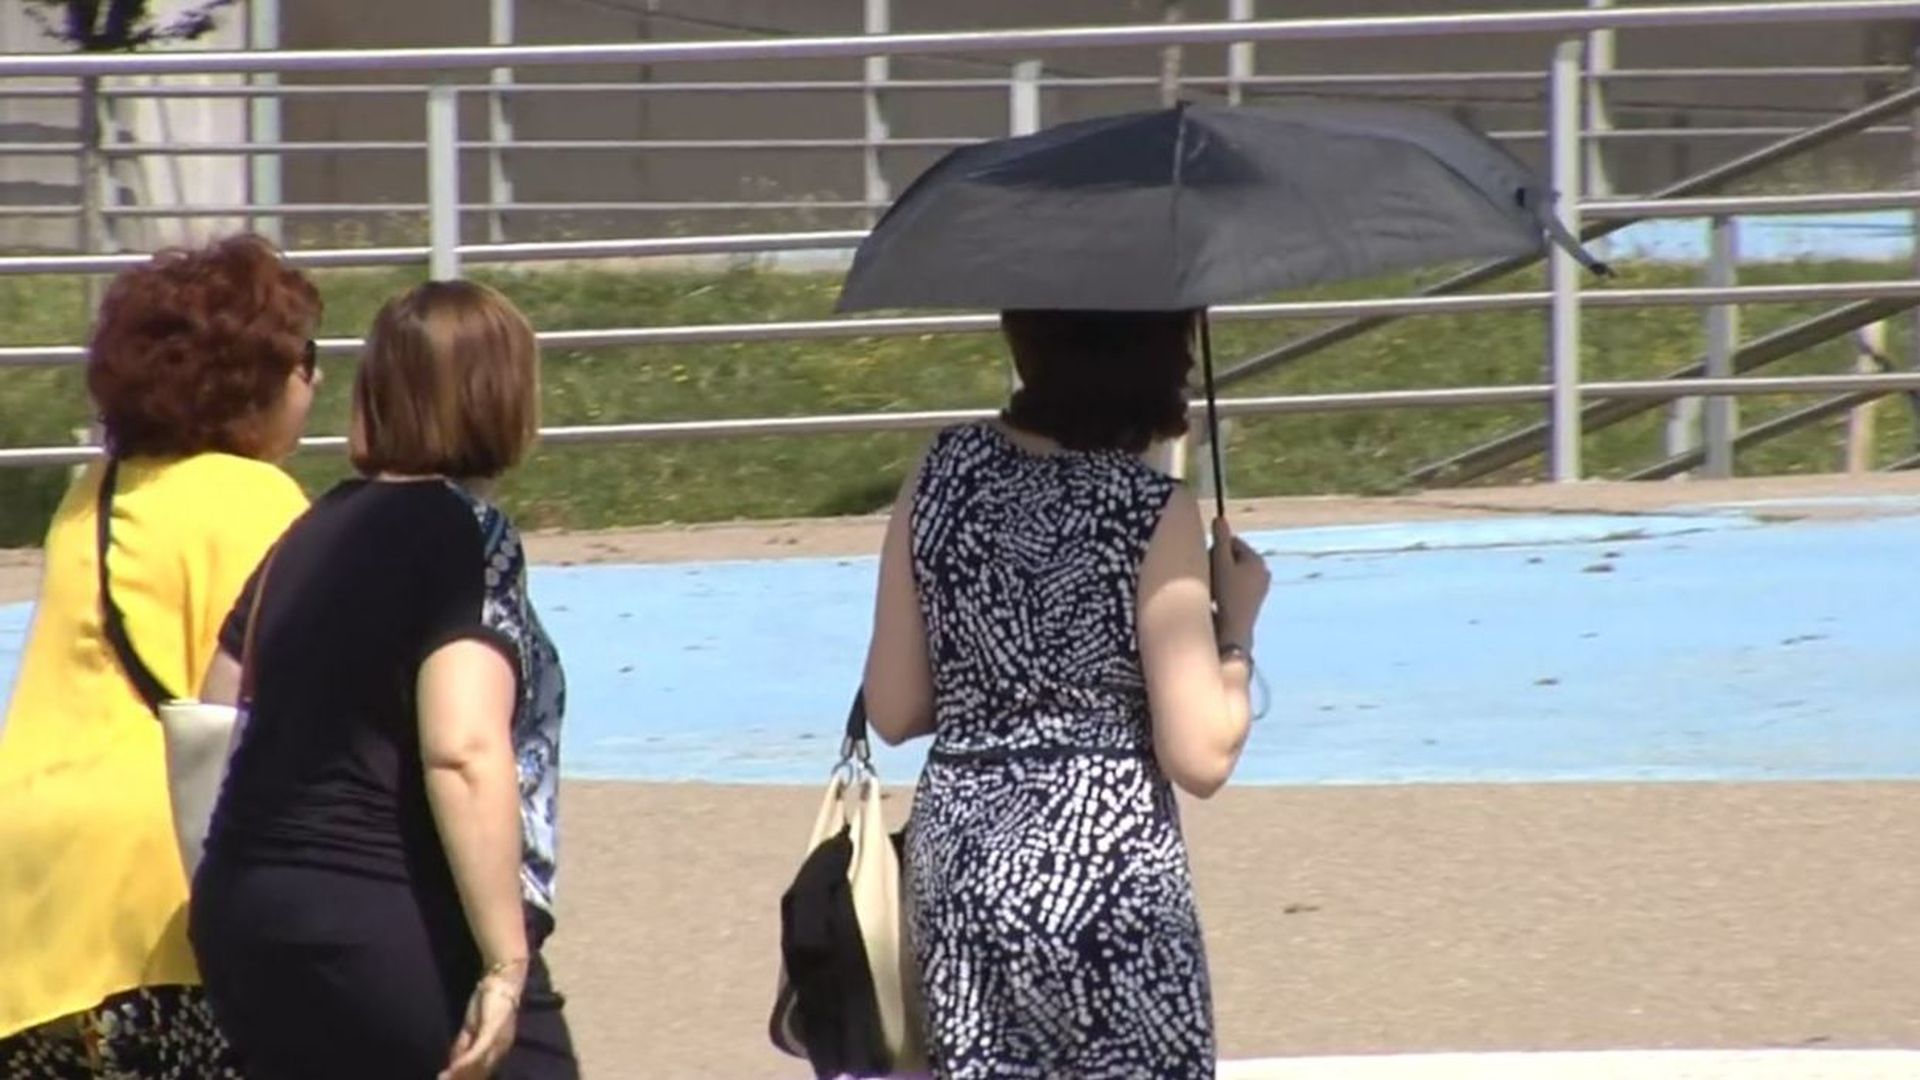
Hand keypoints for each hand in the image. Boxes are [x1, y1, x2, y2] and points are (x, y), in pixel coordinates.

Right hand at [439, 974, 520, 1079]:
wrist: (501, 978)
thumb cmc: (488, 1001)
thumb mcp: (472, 1028)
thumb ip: (464, 1045)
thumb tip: (453, 1064)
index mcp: (498, 1049)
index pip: (482, 1072)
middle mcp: (501, 1048)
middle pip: (481, 1073)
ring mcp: (498, 1040)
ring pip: (480, 1066)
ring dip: (461, 1075)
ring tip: (444, 1079)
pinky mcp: (493, 1029)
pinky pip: (479, 1050)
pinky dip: (466, 1061)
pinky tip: (454, 1068)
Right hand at [1210, 517, 1270, 649]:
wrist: (1233, 631)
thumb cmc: (1226, 594)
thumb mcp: (1220, 563)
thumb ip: (1220, 539)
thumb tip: (1219, 517)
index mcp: (1256, 560)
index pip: (1232, 542)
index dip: (1216, 548)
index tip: (1207, 562)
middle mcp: (1263, 572)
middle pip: (1234, 557)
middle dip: (1219, 562)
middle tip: (1209, 576)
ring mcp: (1260, 588)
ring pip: (1234, 573)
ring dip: (1221, 577)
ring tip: (1213, 589)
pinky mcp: (1254, 602)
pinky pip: (1238, 586)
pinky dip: (1227, 589)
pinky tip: (1218, 600)